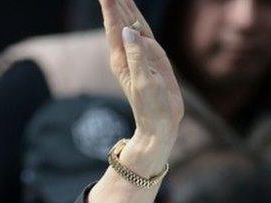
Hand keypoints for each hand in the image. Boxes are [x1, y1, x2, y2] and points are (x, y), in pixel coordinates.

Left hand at [99, 0, 183, 147]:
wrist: (159, 122)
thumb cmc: (151, 106)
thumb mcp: (144, 82)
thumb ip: (137, 57)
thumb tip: (128, 31)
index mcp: (122, 58)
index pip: (114, 27)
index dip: (110, 8)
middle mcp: (127, 53)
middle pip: (120, 21)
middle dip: (115, 2)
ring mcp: (139, 54)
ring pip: (131, 24)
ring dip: (125, 7)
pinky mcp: (151, 57)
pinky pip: (143, 33)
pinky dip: (138, 20)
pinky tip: (132, 13)